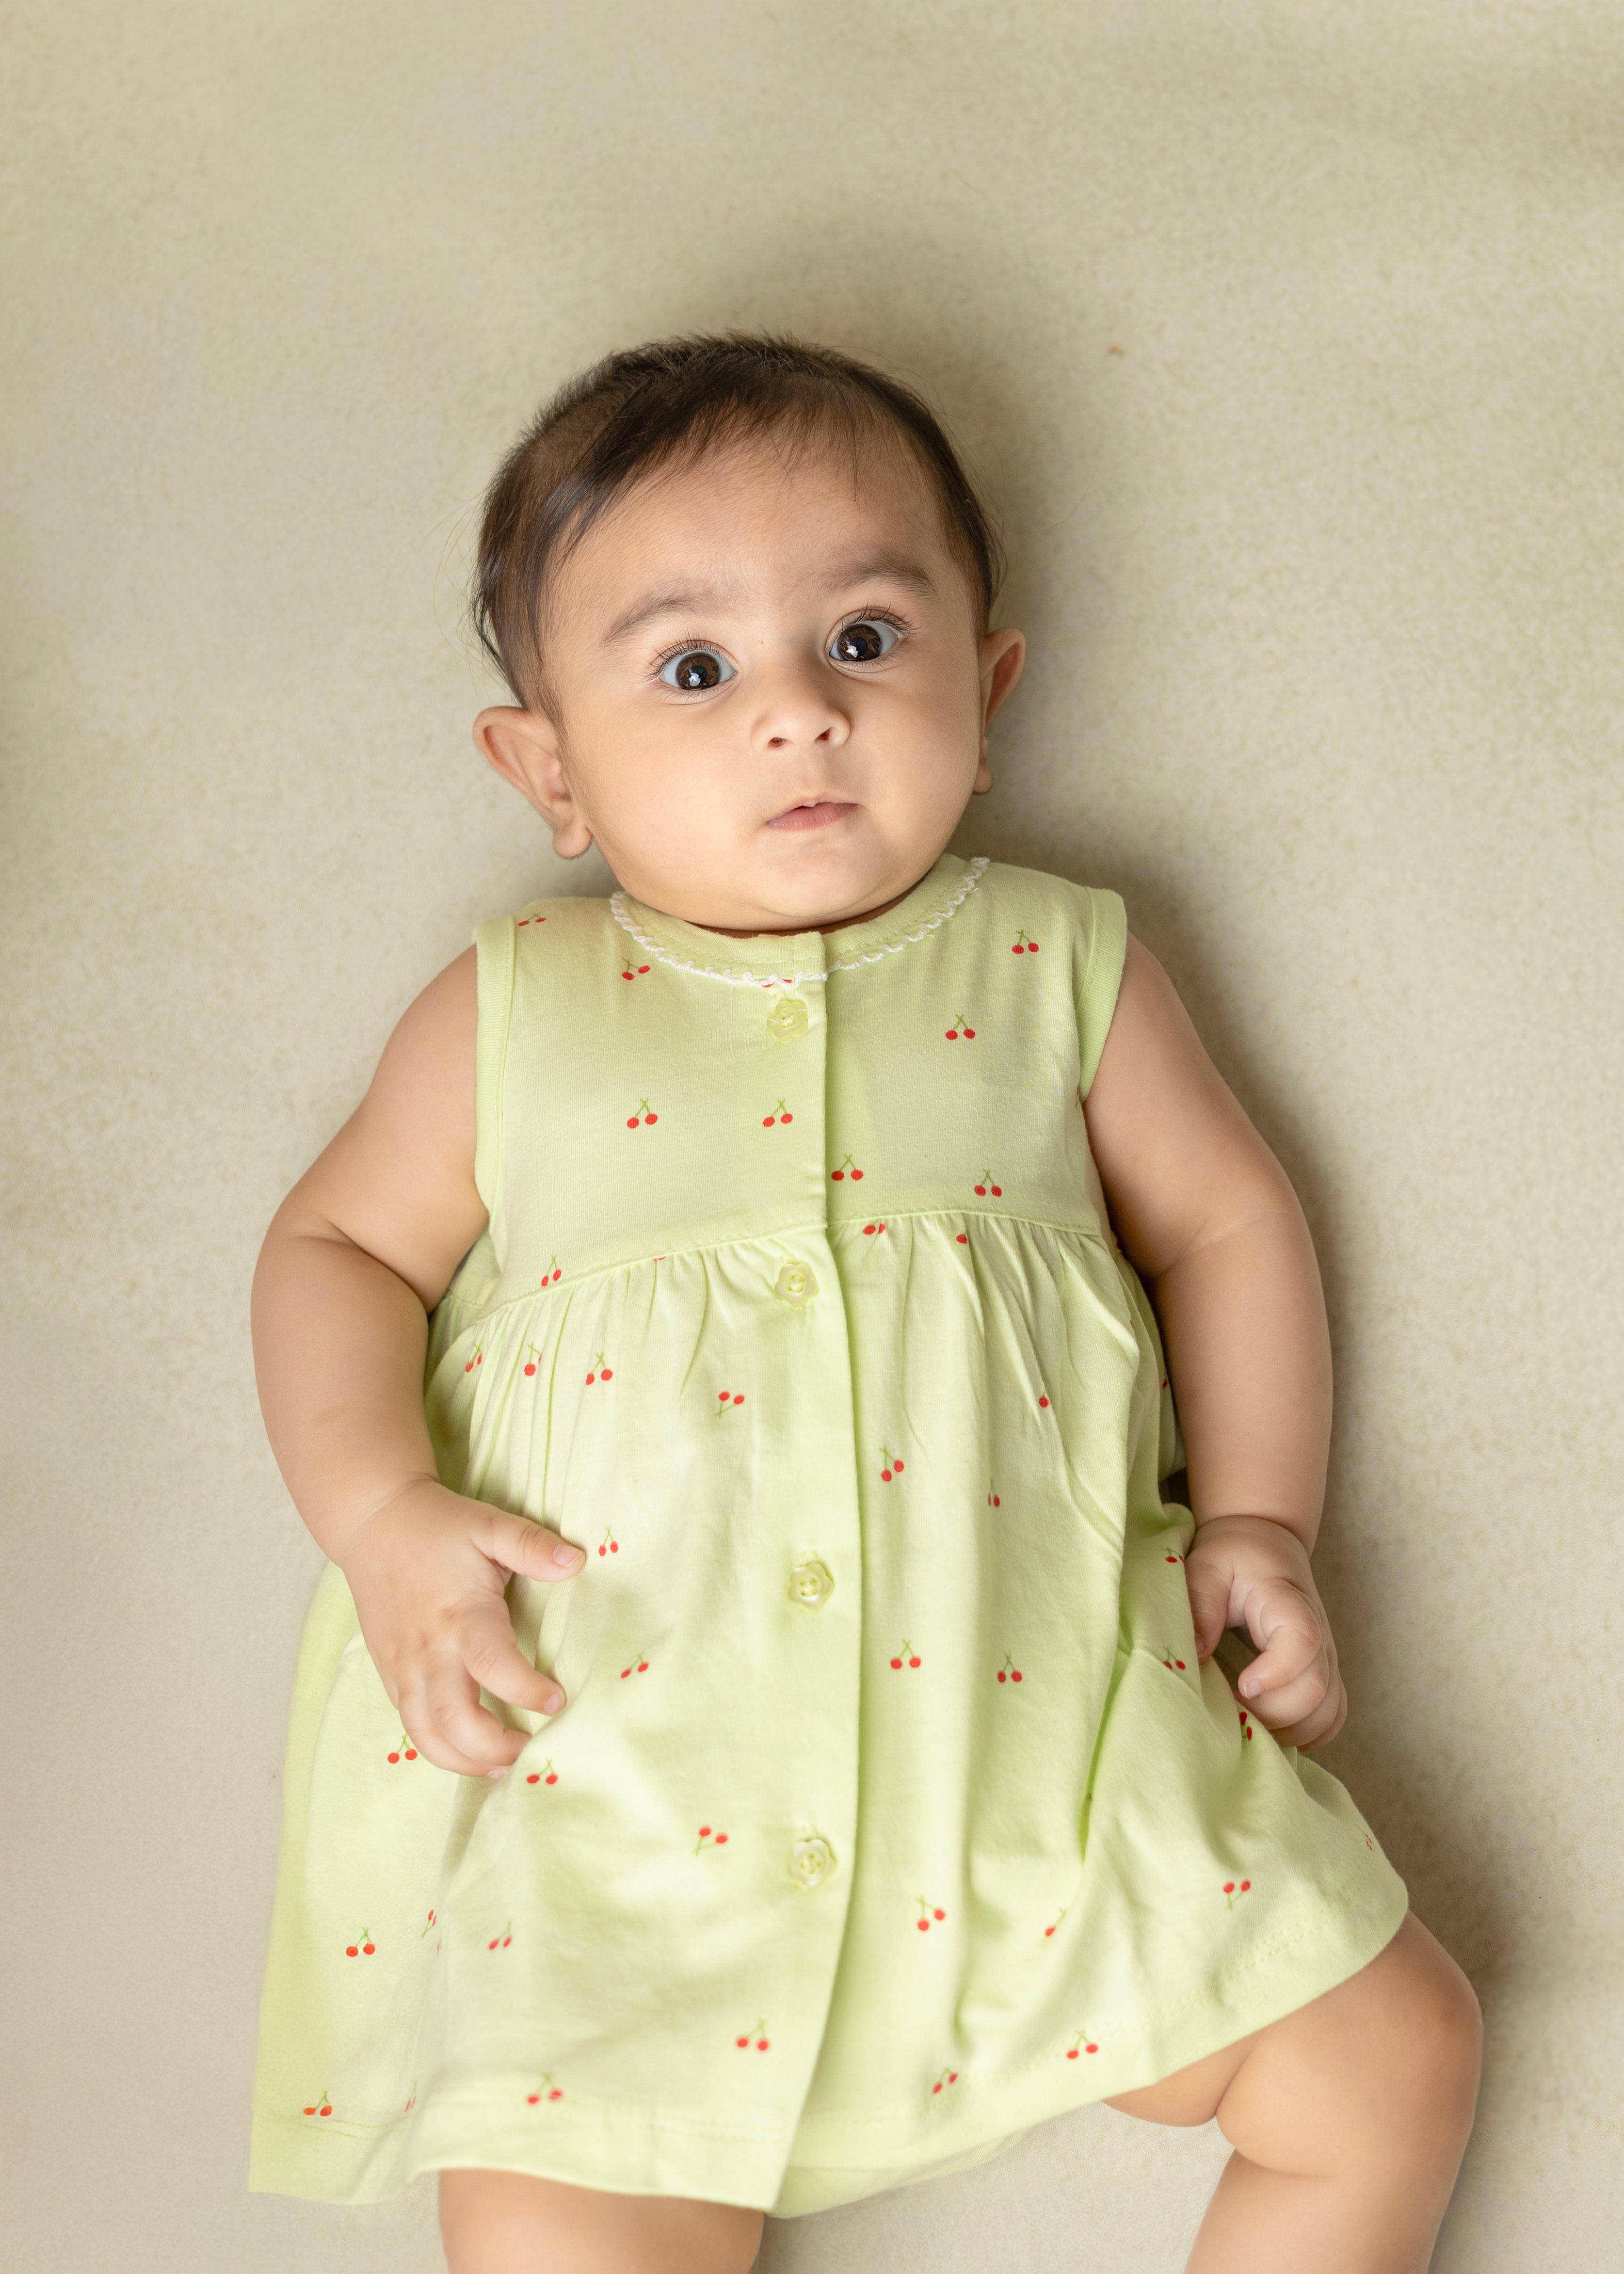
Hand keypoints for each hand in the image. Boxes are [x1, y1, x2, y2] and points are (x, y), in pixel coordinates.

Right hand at [338, 1477, 585, 1779]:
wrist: (372, 1525)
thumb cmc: (437, 1527)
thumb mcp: (489, 1524)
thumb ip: (531, 1545)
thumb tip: (576, 1561)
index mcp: (460, 1614)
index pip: (492, 1665)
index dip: (526, 1690)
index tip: (556, 1699)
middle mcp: (429, 1650)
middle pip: (454, 1718)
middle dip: (493, 1746)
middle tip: (530, 1748)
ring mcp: (404, 1668)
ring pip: (426, 1735)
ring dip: (464, 1761)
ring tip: (501, 1765)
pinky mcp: (390, 1675)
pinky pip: (411, 1725)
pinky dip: (439, 1748)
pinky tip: (468, 1753)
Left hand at [1183, 1513, 1346, 1749]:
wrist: (1268, 1543)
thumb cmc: (1234, 1555)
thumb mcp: (1208, 1566)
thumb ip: (1202, 1605)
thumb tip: (1196, 1654)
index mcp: (1288, 1603)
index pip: (1302, 1643)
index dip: (1277, 1673)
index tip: (1242, 1685)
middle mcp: (1319, 1635)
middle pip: (1314, 1690)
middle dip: (1270, 1713)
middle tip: (1227, 1711)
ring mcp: (1326, 1658)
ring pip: (1326, 1712)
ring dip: (1286, 1731)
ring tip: (1243, 1724)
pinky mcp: (1325, 1674)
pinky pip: (1330, 1718)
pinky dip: (1304, 1734)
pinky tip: (1268, 1730)